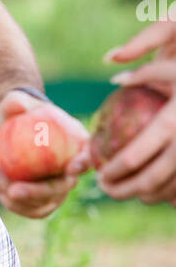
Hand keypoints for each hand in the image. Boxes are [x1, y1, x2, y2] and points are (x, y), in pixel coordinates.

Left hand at [0, 89, 90, 218]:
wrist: (9, 134)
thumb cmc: (17, 115)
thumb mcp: (14, 104)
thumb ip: (16, 102)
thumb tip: (18, 104)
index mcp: (76, 144)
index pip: (88, 156)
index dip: (84, 164)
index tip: (70, 167)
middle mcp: (71, 170)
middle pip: (62, 188)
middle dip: (38, 193)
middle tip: (14, 190)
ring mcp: (58, 189)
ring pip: (43, 203)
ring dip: (17, 199)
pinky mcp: (42, 201)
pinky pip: (29, 209)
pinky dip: (10, 201)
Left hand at [91, 13, 175, 204]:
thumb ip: (145, 69)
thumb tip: (115, 76)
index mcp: (173, 121)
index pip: (133, 158)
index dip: (111, 172)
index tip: (98, 175)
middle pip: (148, 181)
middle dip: (122, 191)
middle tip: (105, 189)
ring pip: (170, 190)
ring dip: (145, 196)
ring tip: (128, 191)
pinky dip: (170, 194)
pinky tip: (157, 191)